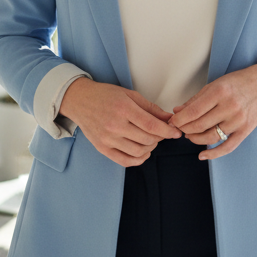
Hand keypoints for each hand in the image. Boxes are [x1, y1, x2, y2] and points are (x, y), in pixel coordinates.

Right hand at [60, 78, 181, 166]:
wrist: (80, 100)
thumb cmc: (105, 95)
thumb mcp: (130, 95)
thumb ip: (150, 108)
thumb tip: (169, 118)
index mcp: (124, 109)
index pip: (152, 125)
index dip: (167, 131)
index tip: (176, 132)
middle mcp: (115, 125)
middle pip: (147, 139)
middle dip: (160, 137)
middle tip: (162, 132)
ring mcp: (108, 138)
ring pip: (138, 151)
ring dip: (150, 148)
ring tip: (151, 140)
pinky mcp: (102, 148)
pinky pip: (124, 161)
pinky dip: (138, 160)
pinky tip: (143, 153)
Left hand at [169, 63, 256, 160]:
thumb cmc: (237, 83)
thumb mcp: (215, 84)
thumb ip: (196, 99)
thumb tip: (177, 111)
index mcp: (220, 92)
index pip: (193, 111)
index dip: (179, 120)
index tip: (173, 122)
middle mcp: (230, 106)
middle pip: (200, 125)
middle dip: (185, 129)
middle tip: (179, 129)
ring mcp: (238, 120)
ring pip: (211, 137)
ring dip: (195, 139)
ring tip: (190, 136)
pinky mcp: (245, 130)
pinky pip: (227, 147)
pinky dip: (213, 154)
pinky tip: (202, 155)